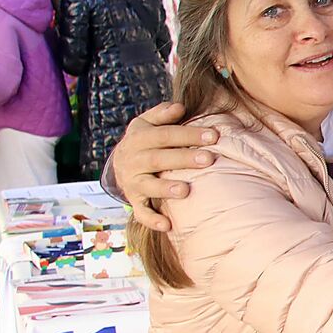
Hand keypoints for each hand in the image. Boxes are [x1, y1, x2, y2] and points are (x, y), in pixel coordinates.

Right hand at [110, 102, 217, 231]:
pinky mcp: (134, 201)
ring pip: (148, 186)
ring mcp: (133, 182)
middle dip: (184, 159)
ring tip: (185, 191)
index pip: (165, 135)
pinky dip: (153, 220)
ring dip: (166, 189)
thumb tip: (180, 106)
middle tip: (209, 159)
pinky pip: (141, 212)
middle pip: (159, 159)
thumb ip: (162, 114)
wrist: (118, 163)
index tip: (214, 136)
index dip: (189, 135)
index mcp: (139, 139)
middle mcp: (134, 161)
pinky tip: (168, 225)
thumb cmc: (144, 141)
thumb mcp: (147, 123)